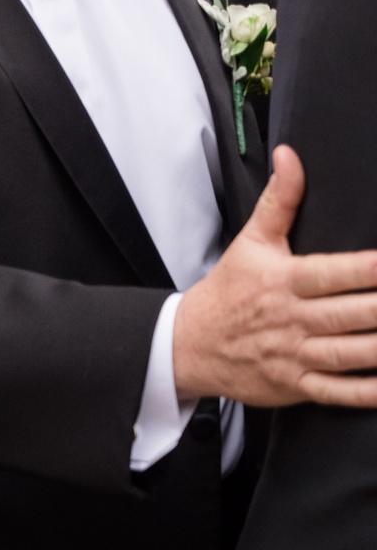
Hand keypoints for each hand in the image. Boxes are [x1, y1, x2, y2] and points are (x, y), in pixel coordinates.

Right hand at [173, 145, 376, 406]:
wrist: (189, 342)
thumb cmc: (229, 290)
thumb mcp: (250, 241)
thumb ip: (279, 199)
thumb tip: (290, 157)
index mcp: (283, 280)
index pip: (333, 272)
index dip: (368, 269)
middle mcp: (291, 318)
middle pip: (352, 314)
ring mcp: (294, 354)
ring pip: (350, 353)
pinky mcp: (296, 385)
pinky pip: (338, 392)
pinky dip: (368, 392)